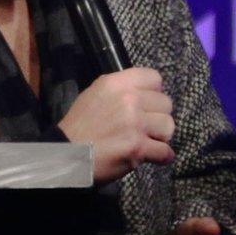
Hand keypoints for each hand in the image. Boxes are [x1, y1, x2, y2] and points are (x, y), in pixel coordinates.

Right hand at [58, 67, 174, 183]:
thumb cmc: (80, 126)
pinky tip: (152, 156)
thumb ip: (121, 89)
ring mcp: (134, 124)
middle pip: (166, 103)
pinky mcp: (137, 148)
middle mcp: (128, 100)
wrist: (67, 154)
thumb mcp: (95, 94)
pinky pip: (165, 151)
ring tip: (148, 141)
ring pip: (168, 127)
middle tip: (146, 126)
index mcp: (116, 83)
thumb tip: (146, 93)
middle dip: (158, 116)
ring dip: (160, 137)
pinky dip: (161, 157)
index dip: (154, 92)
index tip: (148, 104)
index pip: (154, 78)